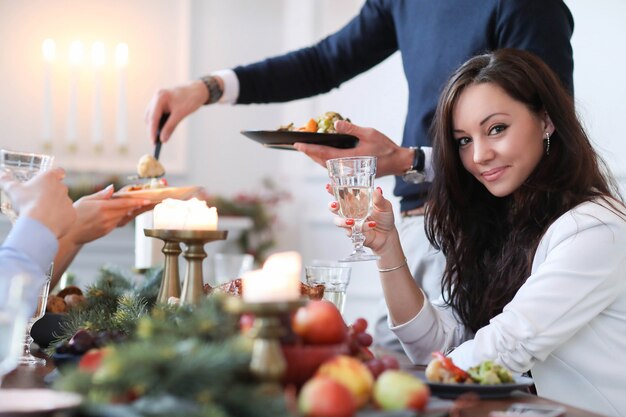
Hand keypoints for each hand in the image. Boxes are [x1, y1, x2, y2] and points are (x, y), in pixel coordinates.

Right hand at [0, 168, 75, 237]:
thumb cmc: (26, 203)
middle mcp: (62, 188)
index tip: (52, 178)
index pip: (58, 171)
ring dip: (57, 206)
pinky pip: (68, 215)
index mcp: (50, 178)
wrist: (39, 224)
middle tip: (41, 200)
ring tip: (44, 214)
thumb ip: (6, 181)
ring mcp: (69, 201)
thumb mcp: (12, 190)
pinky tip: (51, 222)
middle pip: (60, 188)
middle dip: (52, 193)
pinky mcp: (72, 214)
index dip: (56, 174)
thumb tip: (1, 175)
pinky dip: (61, 218)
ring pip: (64, 202)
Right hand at [68, 186, 153, 244]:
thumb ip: (101, 195)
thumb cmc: (75, 214)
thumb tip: (112, 188)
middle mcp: (107, 217)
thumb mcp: (86, 200)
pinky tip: (133, 212)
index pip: (124, 204)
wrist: (70, 233)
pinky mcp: (108, 231)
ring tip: (146, 205)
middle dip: (140, 205)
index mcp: (102, 208)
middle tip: (152, 200)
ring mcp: (108, 225)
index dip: (137, 201)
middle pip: (128, 210)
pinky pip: (120, 222)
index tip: (147, 200)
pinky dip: (126, 216)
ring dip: (135, 211)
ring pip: (125, 216)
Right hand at [144, 79, 207, 142]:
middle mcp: (156, 97)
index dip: (152, 131)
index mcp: (160, 97)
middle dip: (152, 129)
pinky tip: (163, 129)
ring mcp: (158, 99)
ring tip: (159, 137)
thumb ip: (170, 127)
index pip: (153, 117)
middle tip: (155, 142)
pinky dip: (159, 122)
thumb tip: (163, 139)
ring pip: (152, 116)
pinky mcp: (161, 102)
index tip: (153, 142)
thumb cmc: (190, 99)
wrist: (198, 90)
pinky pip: (157, 114)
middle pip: (150, 117)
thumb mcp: (180, 114)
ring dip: (155, 126)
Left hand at [294, 120, 410, 177]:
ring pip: (327, 166)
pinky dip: (325, 161)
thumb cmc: (385, 147)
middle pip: (322, 162)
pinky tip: (323, 155)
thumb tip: (335, 125)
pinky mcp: (352, 173)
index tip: (298, 145)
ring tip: (308, 149)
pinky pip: (334, 168)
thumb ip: (351, 129)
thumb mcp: (369, 133)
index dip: (310, 149)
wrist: (397, 162)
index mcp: (350, 158)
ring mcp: (349, 172)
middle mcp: (347, 168)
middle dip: (310, 153)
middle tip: (299, 146)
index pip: (324, 154)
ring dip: (316, 158)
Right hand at [328, 186, 398, 254]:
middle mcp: (349, 211)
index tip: (329, 186)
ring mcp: (350, 222)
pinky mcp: (353, 232)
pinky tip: (370, 225)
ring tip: (352, 221)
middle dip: (332, 206)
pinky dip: (361, 228)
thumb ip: (379, 199)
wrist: (388, 235)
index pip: (341, 194)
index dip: (333, 190)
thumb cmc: (384, 218)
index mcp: (355, 201)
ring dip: (342, 221)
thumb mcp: (385, 206)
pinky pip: (351, 231)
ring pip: (338, 221)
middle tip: (335, 205)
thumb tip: (377, 190)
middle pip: (334, 207)